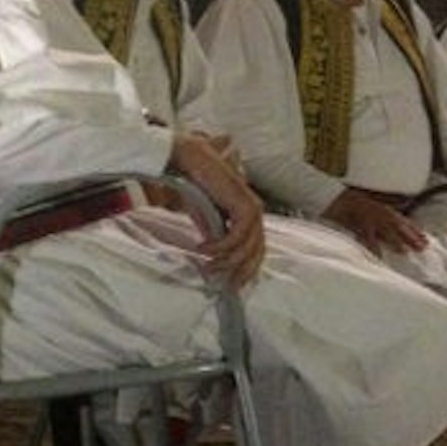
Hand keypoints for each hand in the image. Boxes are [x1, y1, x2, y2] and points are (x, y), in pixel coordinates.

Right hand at [168, 133, 265, 289]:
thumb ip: (216, 235)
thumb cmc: (197, 185)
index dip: (247, 269)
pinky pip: (235, 237)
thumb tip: (218, 258)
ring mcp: (252, 207)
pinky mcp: (243, 205)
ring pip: (247, 248)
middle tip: (224, 286)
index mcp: (249, 214)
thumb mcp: (207, 217)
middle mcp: (256, 211)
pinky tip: (202, 248)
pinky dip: (219, 247)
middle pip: (257, 252)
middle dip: (241, 273)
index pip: (257, 249)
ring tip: (207, 265)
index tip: (233, 286)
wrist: (189, 159)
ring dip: (226, 261)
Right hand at [326, 189, 428, 254]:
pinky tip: (378, 256)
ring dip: (396, 241)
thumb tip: (404, 225)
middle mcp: (383, 215)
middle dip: (411, 237)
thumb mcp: (381, 210)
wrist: (344, 200)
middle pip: (400, 227)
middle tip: (422, 247)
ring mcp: (372, 220)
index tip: (426, 240)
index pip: (405, 223)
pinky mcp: (361, 226)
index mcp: (388, 212)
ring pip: (386, 232)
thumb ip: (391, 218)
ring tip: (404, 251)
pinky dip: (373, 247)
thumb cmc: (363, 206)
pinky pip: (368, 238)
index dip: (416, 231)